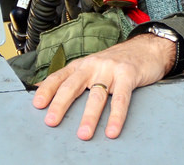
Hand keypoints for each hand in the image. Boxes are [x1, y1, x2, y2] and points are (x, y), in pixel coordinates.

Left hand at [32, 33, 175, 139]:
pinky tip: (112, 130)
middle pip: (73, 86)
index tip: (37, 105)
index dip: (47, 90)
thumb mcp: (93, 66)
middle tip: (51, 122)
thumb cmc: (117, 61)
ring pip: (97, 95)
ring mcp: (111, 69)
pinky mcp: (128, 75)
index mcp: (82, 65)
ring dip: (89, 116)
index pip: (59, 77)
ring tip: (83, 135)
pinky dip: (116, 116)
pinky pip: (121, 99)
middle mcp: (93, 65)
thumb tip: (46, 91)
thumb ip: (75, 79)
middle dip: (60, 104)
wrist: (147, 48)